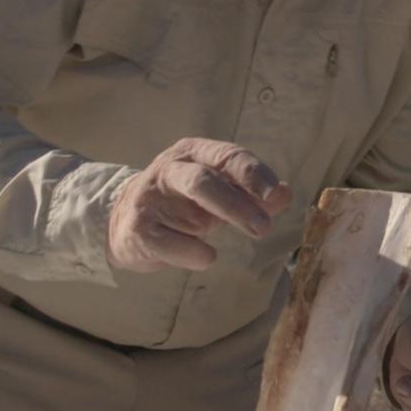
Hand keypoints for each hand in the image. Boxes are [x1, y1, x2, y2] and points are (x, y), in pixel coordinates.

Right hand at [106, 138, 291, 273]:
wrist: (126, 222)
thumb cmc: (183, 204)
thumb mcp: (219, 194)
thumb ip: (251, 193)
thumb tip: (284, 194)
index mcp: (195, 153)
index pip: (228, 156)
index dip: (253, 173)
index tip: (274, 193)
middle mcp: (171, 169)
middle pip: (204, 180)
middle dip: (238, 203)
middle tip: (264, 227)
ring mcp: (151, 198)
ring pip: (187, 208)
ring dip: (223, 220)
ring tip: (248, 236)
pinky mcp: (138, 229)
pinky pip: (169, 243)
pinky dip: (194, 253)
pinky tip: (206, 257)